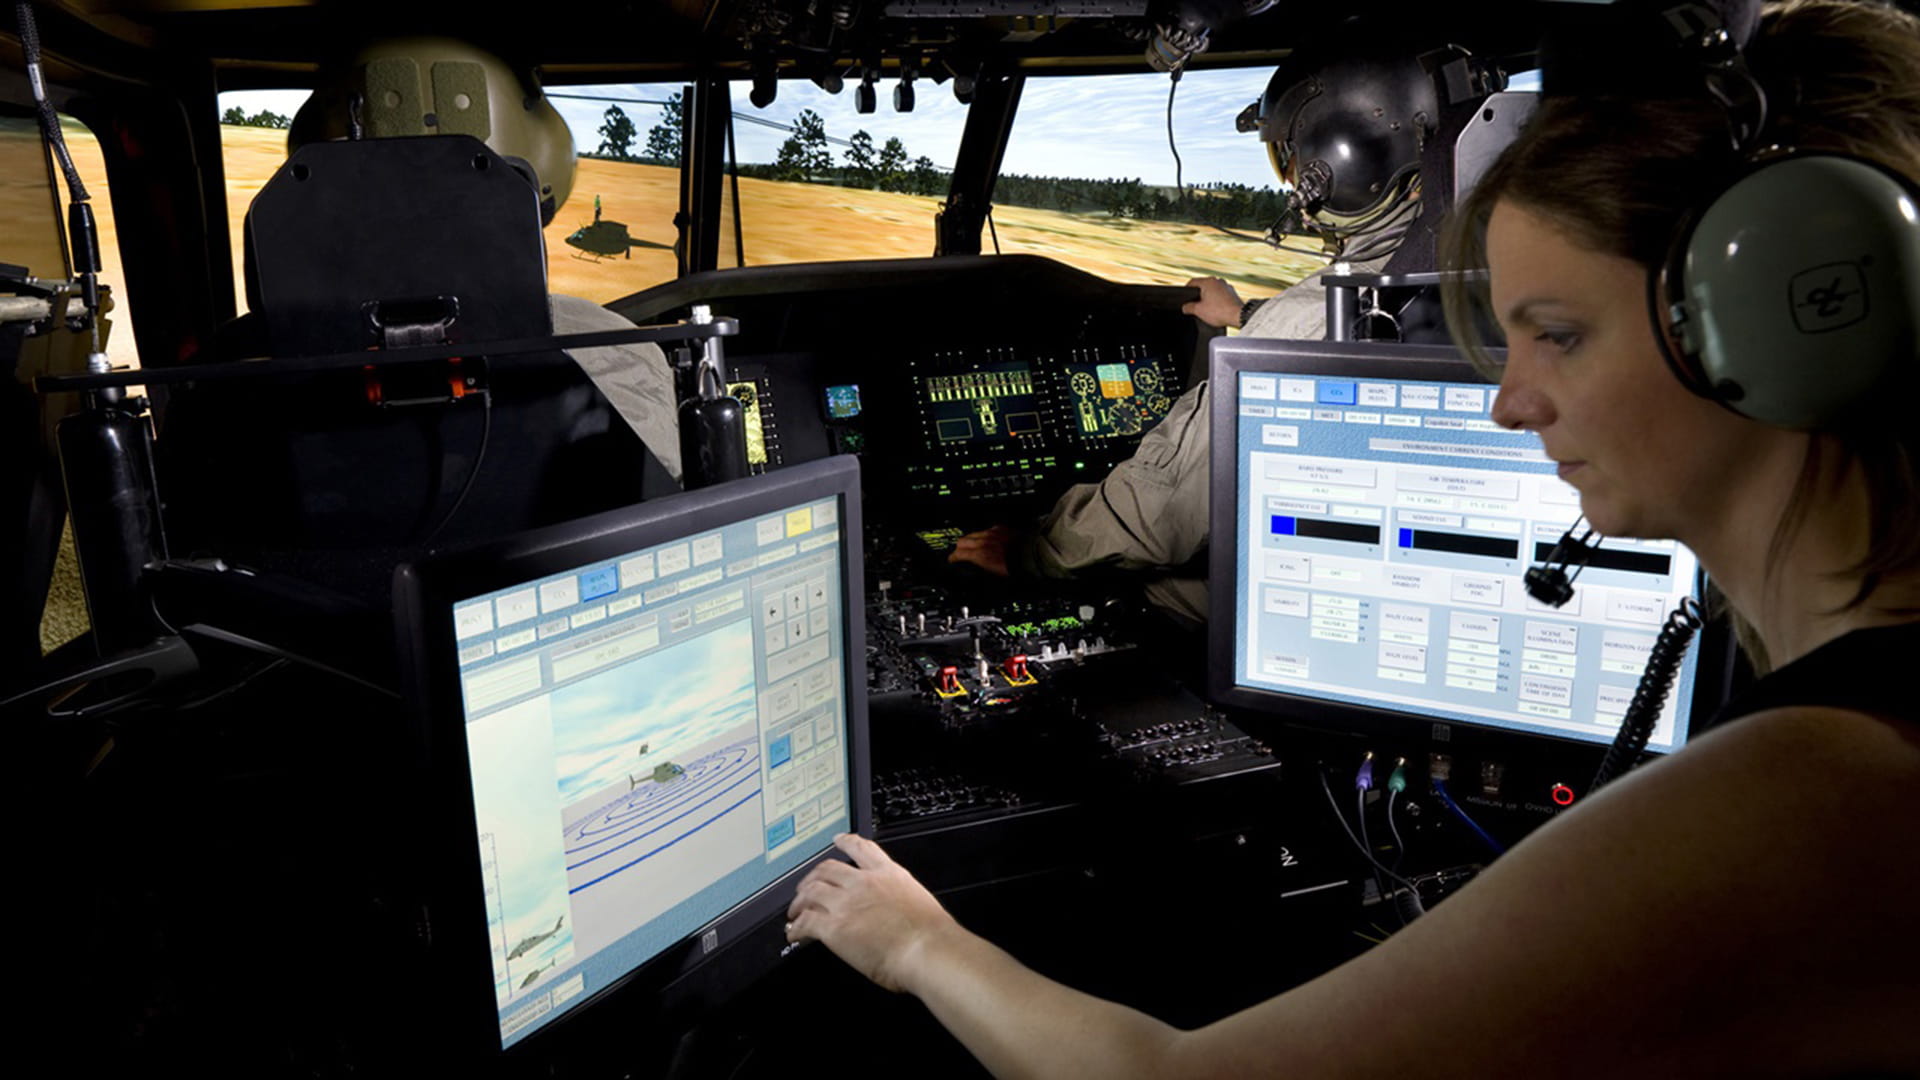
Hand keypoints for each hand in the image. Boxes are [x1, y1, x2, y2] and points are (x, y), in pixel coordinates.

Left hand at [786, 833, 956, 993]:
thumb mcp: (919, 903)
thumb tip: (895, 913)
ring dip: (799, 901)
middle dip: (812, 877)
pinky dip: (795, 928)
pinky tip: (793, 934)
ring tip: (795, 911)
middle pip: (827, 869)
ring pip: (811, 891)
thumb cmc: (931, 936)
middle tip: (805, 887)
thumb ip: (900, 901)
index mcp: (889, 875)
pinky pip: (805, 922)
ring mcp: (847, 903)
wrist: (927, 950)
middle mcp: (864, 883)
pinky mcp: (834, 927)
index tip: (838, 839)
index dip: (846, 841)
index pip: (862, 849)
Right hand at [949, 525, 1014, 576]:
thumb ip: (980, 567)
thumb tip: (976, 567)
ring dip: (970, 540)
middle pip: (962, 541)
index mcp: (980, 554)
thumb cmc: (1014, 567)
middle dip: (959, 548)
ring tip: (973, 546)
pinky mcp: (1000, 529)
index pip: (958, 554)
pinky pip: (986, 529)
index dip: (953, 558)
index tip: (952, 560)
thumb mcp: (993, 573)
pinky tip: (988, 539)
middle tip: (960, 553)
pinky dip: (984, 535)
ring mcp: (991, 533)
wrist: (1030, 555)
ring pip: (973, 533)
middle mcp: (983, 541)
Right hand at [1181, 276, 1244, 328]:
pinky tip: (1217, 309)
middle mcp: (1218, 281)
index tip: (1184, 296)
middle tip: (1195, 305)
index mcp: (1208, 282)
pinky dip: (1218, 300)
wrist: (1238, 316)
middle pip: (1203, 286)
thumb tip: (1185, 307)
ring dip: (1209, 297)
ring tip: (1207, 308)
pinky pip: (1222, 295)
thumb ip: (1188, 307)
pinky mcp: (1233, 293)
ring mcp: (1227, 286)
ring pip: (1213, 290)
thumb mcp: (1198, 311)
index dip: (1186, 289)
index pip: (1192, 282)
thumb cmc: (1219, 312)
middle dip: (1198, 295)